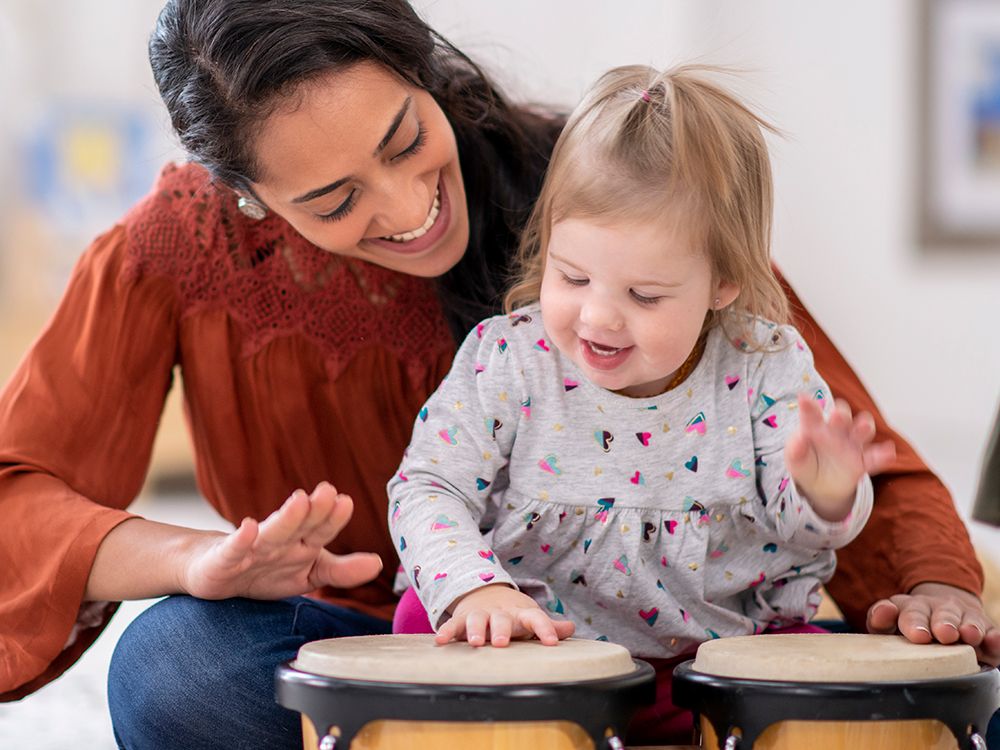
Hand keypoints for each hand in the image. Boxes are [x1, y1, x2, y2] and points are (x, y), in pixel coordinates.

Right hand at [179, 482, 382, 599]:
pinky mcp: (224, 560)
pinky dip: (240, 539)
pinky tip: (248, 526)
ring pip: (272, 533)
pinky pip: (234, 550)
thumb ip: (342, 571)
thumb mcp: (308, 574)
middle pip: (300, 525)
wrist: (214, 570)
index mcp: (302, 543)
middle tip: (328, 491)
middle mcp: (280, 541)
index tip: (346, 501)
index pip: (322, 530)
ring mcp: (252, 549)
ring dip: (286, 518)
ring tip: (299, 501)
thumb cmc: (268, 569)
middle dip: (314, 510)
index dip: (334, 519)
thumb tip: (378, 563)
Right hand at [436, 584, 574, 646]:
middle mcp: (501, 612)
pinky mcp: (463, 619)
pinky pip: (454, 624)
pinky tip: (441, 641)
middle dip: (502, 630)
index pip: (536, 618)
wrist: (485, 591)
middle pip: (502, 619)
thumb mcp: (530, 616)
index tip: (552, 642)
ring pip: (478, 620)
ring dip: (476, 630)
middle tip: (502, 643)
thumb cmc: (513, 612)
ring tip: (476, 643)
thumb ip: (548, 625)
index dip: (545, 629)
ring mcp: (481, 614)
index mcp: (521, 613)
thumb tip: (571, 628)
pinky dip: (447, 631)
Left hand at [785, 394, 895, 519]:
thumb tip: (798, 440)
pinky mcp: (863, 462)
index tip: (803, 400)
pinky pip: (875, 457)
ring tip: (863, 427)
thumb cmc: (805, 464)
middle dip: (841, 414)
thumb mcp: (795, 459)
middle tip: (838, 415)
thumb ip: (795, 450)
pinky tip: (888, 453)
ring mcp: (851, 444)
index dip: (809, 407)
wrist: (820, 485)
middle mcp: (836, 431)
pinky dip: (882, 455)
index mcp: (815, 427)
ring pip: (862, 431)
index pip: (812, 415)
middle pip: (842, 417)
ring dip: (865, 427)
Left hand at [866, 582, 999, 665]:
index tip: (917, 636)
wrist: (941, 615)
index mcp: (911, 607)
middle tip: (944, 634)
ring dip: (969, 627)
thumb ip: (879, 619)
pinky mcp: (985, 628)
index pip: (909, 611)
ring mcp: (963, 617)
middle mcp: (939, 608)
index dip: (913, 622)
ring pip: (968, 620)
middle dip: (943, 623)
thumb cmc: (908, 627)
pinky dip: (993, 638)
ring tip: (969, 636)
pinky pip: (991, 632)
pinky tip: (993, 641)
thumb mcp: (887, 624)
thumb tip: (883, 610)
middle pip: (941, 614)